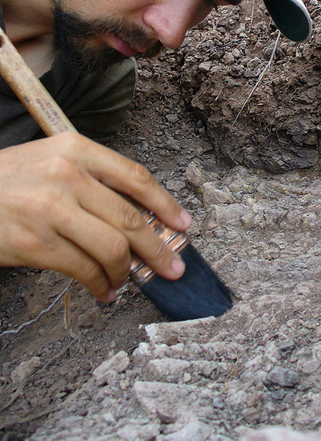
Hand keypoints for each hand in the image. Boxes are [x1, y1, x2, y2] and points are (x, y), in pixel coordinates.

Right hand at [0, 132, 190, 301]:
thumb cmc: (9, 180)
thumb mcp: (51, 160)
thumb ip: (93, 179)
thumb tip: (140, 216)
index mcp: (75, 149)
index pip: (134, 176)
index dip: (165, 204)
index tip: (183, 224)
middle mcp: (66, 175)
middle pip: (130, 218)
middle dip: (159, 248)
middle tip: (173, 267)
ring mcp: (50, 209)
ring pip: (112, 248)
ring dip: (127, 272)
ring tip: (128, 281)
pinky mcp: (36, 243)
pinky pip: (84, 270)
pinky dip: (100, 285)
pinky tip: (104, 291)